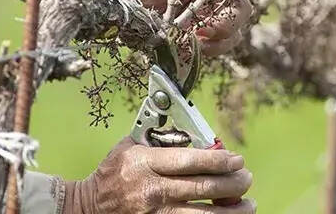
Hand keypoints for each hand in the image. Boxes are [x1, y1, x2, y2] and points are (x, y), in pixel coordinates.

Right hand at [62, 137, 254, 213]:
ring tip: (248, 204)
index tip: (237, 159)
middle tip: (246, 178)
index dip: (220, 160)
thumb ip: (160, 136)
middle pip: (203, 188)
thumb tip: (195, 130)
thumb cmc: (113, 172)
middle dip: (233, 184)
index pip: (191, 161)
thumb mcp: (130, 146)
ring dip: (232, 211)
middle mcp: (152, 190)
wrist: (87, 207)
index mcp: (146, 163)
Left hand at [80, 0, 260, 55]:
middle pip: (243, 3)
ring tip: (197, 35)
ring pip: (233, 28)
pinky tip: (191, 44)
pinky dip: (209, 49)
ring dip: (221, 35)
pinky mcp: (194, 36)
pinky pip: (215, 46)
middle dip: (232, 15)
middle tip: (209, 23)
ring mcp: (204, 14)